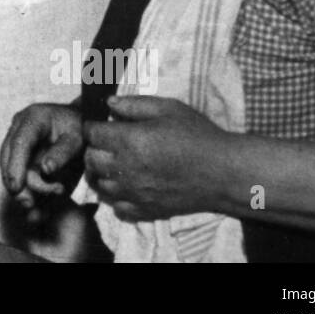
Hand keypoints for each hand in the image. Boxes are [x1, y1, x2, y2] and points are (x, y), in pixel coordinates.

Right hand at [0, 103, 83, 212]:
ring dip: (22, 190)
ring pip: (9, 169)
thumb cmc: (79, 129)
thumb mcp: (78, 138)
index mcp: (33, 119)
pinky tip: (37, 209)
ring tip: (39, 206)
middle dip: (16, 183)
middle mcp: (18, 128)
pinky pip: (16, 176)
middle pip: (8, 157)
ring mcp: (16, 141)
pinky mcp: (18, 155)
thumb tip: (46, 170)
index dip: (15, 166)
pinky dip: (26, 193)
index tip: (16, 188)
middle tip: (30, 203)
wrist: (79, 124)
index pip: (19, 142)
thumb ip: (63, 153)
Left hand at [83, 95, 229, 221]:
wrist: (224, 172)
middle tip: (107, 143)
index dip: (93, 126)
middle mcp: (126, 169)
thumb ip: (134, 104)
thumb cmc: (197, 135)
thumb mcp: (168, 108)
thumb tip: (108, 103)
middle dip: (94, 149)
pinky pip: (117, 207)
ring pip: (100, 185)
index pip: (91, 134)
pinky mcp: (145, 210)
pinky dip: (117, 197)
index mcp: (129, 141)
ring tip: (116, 164)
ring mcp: (134, 193)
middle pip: (91, 160)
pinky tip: (128, 185)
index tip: (100, 125)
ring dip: (102, 174)